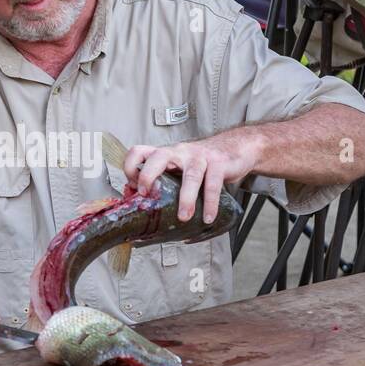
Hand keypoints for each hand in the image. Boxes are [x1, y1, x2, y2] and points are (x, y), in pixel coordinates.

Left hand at [122, 135, 256, 224]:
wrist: (234, 148)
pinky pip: (213, 185)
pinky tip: (208, 217)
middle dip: (148, 175)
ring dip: (186, 198)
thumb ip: (163, 182)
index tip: (132, 187)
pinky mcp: (218, 164)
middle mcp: (179, 152)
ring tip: (183, 217)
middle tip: (146, 195)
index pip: (139, 151)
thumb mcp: (178, 168)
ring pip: (190, 175)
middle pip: (159, 156)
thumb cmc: (201, 163)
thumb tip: (144, 207)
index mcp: (166, 154)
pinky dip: (210, 203)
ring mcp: (199, 157)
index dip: (131, 167)